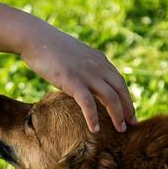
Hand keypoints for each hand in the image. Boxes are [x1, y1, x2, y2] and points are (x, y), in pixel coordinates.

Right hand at [19, 23, 135, 132]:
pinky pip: (88, 103)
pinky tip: (95, 130)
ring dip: (117, 115)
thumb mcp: (75, 56)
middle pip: (120, 90)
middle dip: (128, 108)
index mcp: (99, 60)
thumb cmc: (50, 48)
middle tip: (132, 124)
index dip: (127, 98)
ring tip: (120, 130)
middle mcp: (97, 66)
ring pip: (110, 97)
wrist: (35, 38)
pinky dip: (93, 117)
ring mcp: (86, 73)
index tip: (129, 112)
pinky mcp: (72, 80)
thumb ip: (84, 67)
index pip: (119, 82)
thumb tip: (84, 81)